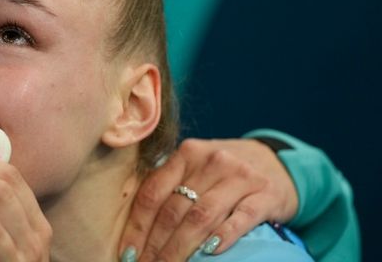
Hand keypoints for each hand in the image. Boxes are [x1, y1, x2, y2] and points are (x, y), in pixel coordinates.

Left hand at [120, 138, 297, 261]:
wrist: (278, 163)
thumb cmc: (225, 172)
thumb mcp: (196, 168)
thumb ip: (170, 185)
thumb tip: (134, 227)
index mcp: (187, 154)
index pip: (153, 193)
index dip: (137, 226)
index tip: (127, 253)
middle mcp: (211, 161)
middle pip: (174, 210)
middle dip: (156, 244)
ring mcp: (240, 177)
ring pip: (201, 216)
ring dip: (181, 247)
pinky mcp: (266, 194)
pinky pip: (241, 217)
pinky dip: (224, 236)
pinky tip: (210, 252)